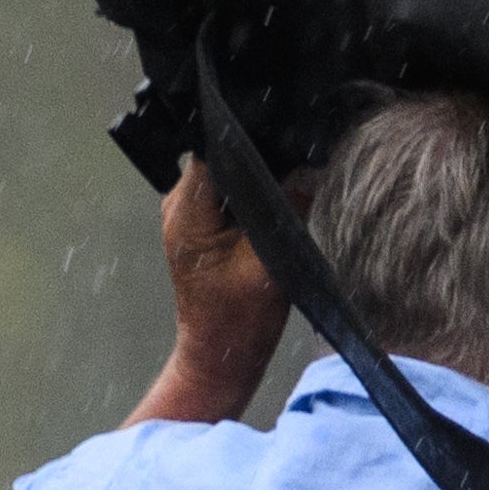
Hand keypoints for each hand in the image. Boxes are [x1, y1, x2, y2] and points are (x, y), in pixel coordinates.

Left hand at [138, 155, 288, 426]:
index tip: (280, 130)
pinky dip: (249, 190)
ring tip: (288, 171)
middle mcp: (179, 204)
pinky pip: (225, 191)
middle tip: (293, 151)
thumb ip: (289, 207)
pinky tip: (275, 194)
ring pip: (223, 170)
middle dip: (254, 150)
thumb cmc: (240, 320)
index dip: (246, 133)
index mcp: (188, 211)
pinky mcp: (200, 223)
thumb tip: (310, 165)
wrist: (220, 359)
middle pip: (217, 153)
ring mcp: (186, 212)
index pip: (213, 146)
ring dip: (254, 171)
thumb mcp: (271, 261)